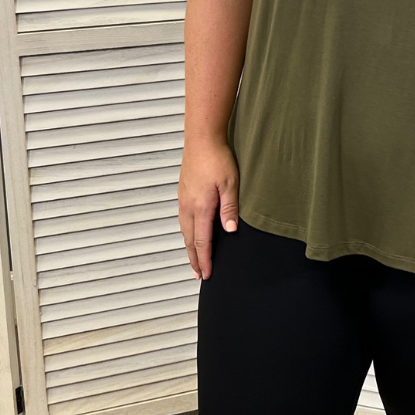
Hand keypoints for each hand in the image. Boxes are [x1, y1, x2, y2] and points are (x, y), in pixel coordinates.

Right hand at [178, 139, 239, 279]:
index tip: (207, 274)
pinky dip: (187, 233)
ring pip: (184, 231)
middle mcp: (188, 206)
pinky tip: (192, 234)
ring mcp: (183, 199)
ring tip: (195, 260)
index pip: (202, 241)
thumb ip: (229, 209)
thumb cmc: (218, 159)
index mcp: (200, 207)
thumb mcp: (230, 184)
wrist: (201, 139)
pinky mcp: (183, 192)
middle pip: (190, 240)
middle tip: (199, 275)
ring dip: (190, 247)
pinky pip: (183, 220)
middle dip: (194, 259)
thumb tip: (230, 231)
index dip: (205, 260)